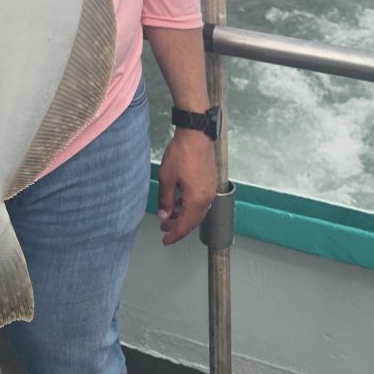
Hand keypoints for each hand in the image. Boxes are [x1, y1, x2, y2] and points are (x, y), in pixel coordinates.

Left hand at [156, 129, 217, 244]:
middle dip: (178, 226)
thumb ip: (165, 200)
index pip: (185, 225)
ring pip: (197, 210)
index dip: (174, 235)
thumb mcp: (167, 178)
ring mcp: (210, 189)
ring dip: (183, 215)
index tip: (166, 240)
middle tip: (165, 229)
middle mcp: (207, 197)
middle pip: (193, 220)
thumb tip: (164, 214)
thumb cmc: (182, 153)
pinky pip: (200, 200)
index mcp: (197, 200)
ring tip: (169, 215)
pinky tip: (179, 201)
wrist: (195, 134)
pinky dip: (189, 205)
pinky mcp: (209, 181)